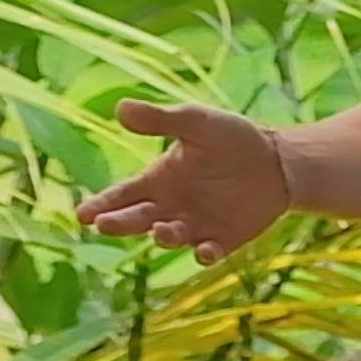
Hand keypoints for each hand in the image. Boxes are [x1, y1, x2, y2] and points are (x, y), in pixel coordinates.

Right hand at [72, 99, 291, 264]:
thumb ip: (160, 119)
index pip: (122, 195)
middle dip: (120, 223)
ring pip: (170, 237)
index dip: (102, 204)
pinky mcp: (222, 241)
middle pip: (137, 219)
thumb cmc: (231, 137)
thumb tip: (120, 107)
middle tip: (105, 224)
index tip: (83, 214)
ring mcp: (194, 226)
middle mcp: (169, 207)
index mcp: (158, 180)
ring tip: (161, 229)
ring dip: (163, 236)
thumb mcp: (196, 121)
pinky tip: (204, 250)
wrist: (277, 160)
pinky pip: (208, 252)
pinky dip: (204, 254)